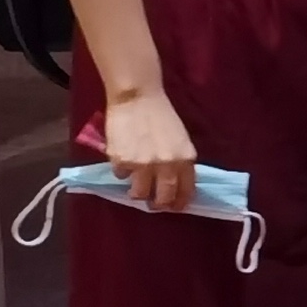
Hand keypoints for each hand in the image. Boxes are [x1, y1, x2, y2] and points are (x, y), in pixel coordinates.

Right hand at [98, 90, 200, 210]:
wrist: (137, 98)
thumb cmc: (161, 116)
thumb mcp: (180, 140)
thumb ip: (179, 161)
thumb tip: (174, 183)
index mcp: (185, 158)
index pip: (186, 190)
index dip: (180, 202)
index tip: (176, 208)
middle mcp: (167, 165)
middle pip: (164, 197)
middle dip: (158, 204)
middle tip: (154, 203)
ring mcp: (143, 165)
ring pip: (139, 194)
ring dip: (137, 193)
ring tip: (135, 185)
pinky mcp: (122, 161)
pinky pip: (121, 176)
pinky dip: (122, 171)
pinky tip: (123, 158)